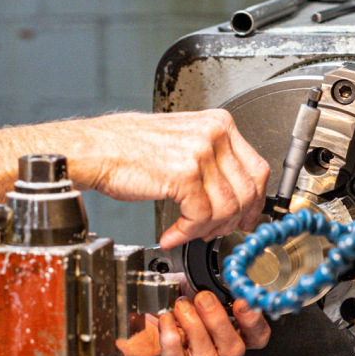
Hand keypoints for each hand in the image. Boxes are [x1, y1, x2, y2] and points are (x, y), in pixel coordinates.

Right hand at [74, 109, 269, 248]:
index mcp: (218, 123)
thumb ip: (213, 161)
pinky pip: (201, 217)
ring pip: (227, 208)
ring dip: (206, 229)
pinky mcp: (185, 175)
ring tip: (187, 231)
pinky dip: (187, 232)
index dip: (254, 201)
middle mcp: (213, 133)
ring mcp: (201, 152)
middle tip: (214, 232)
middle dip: (233, 221)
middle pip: (248, 191)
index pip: (257, 169)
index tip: (245, 218)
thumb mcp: (183, 141)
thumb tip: (237, 195)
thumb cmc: (129, 146)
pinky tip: (172, 233)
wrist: (97, 149)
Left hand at [116, 291, 270, 355]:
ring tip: (178, 307)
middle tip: (202, 298)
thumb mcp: (185, 287)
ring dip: (192, 326)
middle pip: (234, 349)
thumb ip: (202, 281)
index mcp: (222, 333)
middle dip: (218, 319)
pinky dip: (169, 337)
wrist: (130, 326)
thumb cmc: (161, 308)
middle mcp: (212, 354)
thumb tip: (211, 269)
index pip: (255, 337)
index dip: (254, 322)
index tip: (243, 301)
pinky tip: (164, 320)